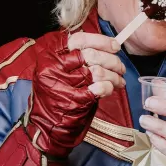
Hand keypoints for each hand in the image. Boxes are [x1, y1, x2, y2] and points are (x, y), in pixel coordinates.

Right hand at [23, 32, 125, 157]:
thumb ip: (77, 58)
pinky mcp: (73, 101)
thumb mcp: (59, 71)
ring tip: (119, 80)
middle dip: (112, 60)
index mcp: (50, 57)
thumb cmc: (56, 97)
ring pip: (97, 71)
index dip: (100, 41)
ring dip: (114, 75)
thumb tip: (106, 49)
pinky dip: (109, 87)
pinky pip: (99, 88)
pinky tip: (110, 89)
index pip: (79, 39)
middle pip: (91, 55)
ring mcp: (63, 85)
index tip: (115, 46)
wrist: (45, 126)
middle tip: (120, 67)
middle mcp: (54, 68)